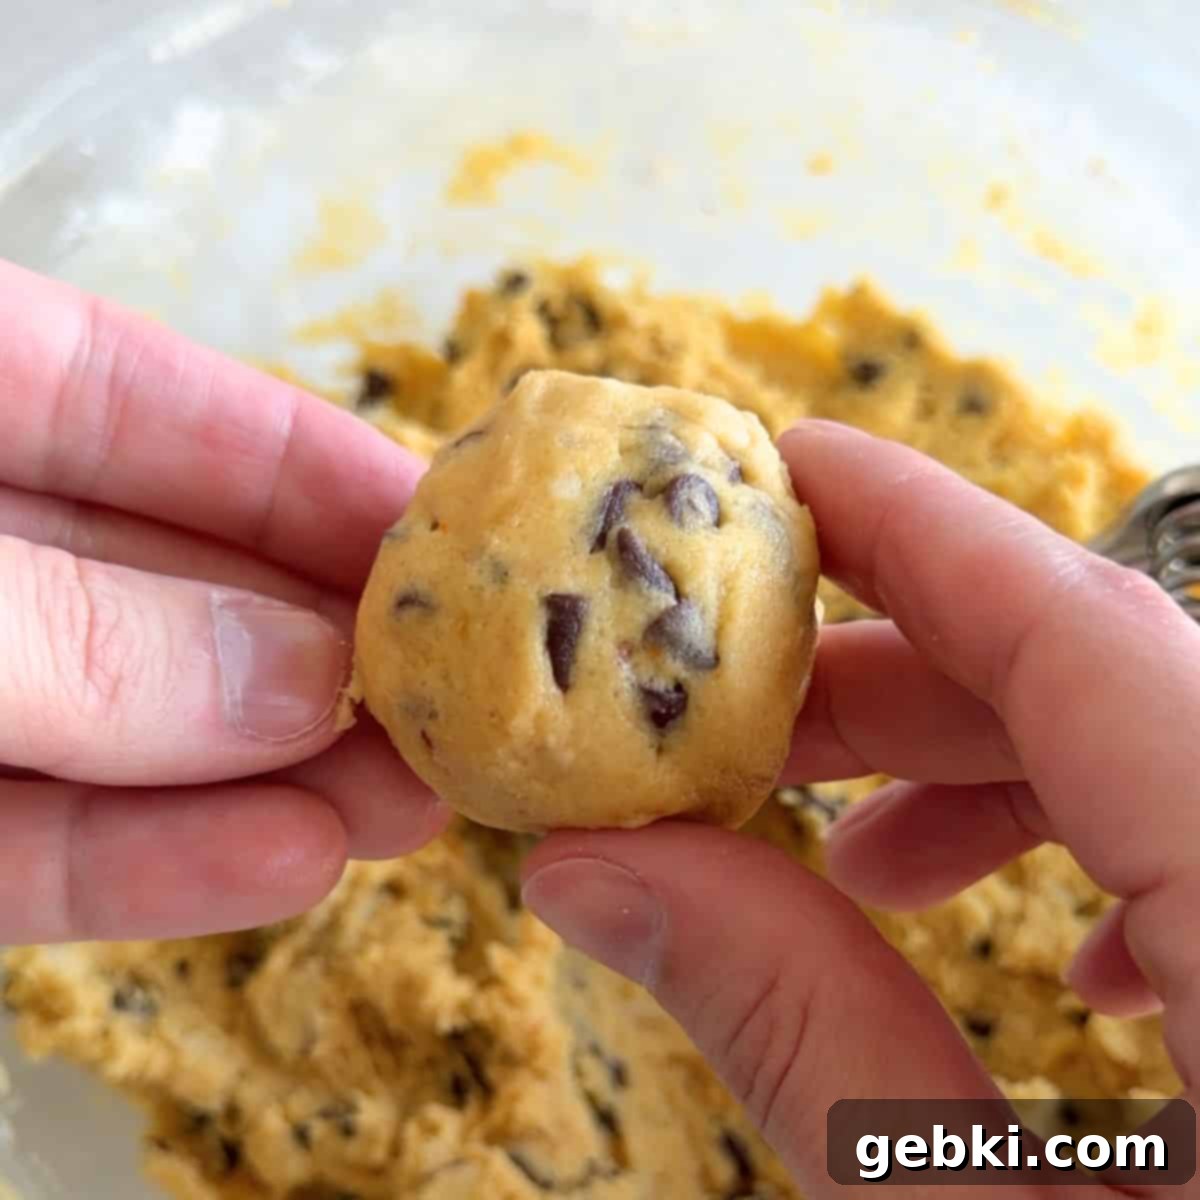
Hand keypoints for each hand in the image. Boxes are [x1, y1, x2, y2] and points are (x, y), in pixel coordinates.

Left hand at [0, 261, 446, 944]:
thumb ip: (72, 629)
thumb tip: (299, 680)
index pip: (134, 397)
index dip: (299, 456)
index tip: (446, 523)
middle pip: (154, 578)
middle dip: (309, 638)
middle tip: (458, 693)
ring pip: (109, 727)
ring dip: (264, 772)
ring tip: (413, 804)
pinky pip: (21, 846)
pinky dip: (144, 864)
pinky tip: (285, 864)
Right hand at [522, 420, 1199, 1198]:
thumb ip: (794, 1025)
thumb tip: (588, 869)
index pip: (1085, 629)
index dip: (915, 526)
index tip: (780, 469)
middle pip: (1114, 682)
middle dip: (901, 679)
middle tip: (735, 716)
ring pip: (1168, 751)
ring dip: (999, 768)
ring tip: (857, 842)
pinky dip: (1115, 852)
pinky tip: (1045, 940)